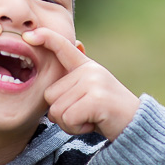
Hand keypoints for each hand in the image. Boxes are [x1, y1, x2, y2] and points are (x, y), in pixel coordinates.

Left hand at [23, 28, 139, 140]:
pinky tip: (92, 124)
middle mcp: (89, 70)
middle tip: (84, 114)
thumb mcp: (89, 91)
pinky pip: (67, 119)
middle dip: (62, 112)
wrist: (136, 126)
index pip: (62, 46)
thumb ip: (72, 83)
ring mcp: (93, 82)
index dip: (45, 38)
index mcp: (86, 66)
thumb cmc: (105, 113)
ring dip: (69, 123)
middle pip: (49, 95)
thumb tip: (63, 66)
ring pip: (56, 110)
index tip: (28, 36)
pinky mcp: (95, 99)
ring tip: (89, 119)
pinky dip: (76, 129)